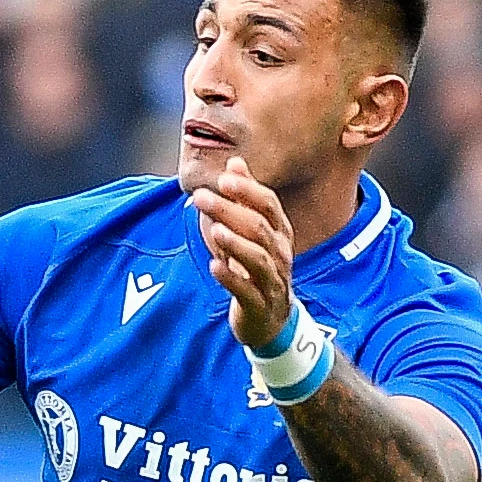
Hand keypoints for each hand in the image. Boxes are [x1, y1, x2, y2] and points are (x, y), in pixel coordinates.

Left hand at [191, 158, 295, 352]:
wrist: (271, 320)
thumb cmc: (257, 269)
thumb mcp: (252, 232)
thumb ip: (244, 199)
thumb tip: (235, 162)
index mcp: (279, 232)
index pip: (268, 205)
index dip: (248, 190)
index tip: (224, 178)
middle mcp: (280, 254)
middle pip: (259, 227)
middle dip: (230, 210)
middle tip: (201, 196)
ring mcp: (272, 280)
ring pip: (258, 259)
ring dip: (235, 243)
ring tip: (214, 230)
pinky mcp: (260, 305)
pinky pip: (247, 291)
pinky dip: (231, 278)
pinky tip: (214, 266)